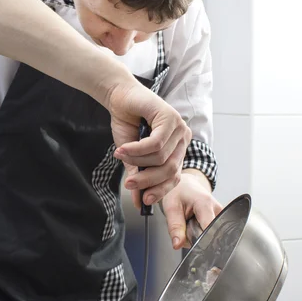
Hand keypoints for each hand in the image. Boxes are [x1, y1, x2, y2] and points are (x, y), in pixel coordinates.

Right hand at [107, 81, 191, 205]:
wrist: (119, 97)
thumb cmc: (127, 123)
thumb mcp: (132, 156)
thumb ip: (138, 175)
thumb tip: (140, 202)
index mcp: (177, 148)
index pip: (175, 176)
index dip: (160, 189)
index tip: (145, 200)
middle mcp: (182, 138)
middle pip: (170, 169)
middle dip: (147, 180)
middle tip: (129, 184)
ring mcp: (179, 127)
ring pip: (160, 157)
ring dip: (137, 160)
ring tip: (121, 154)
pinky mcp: (170, 118)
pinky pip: (155, 144)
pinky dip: (137, 150)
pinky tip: (123, 149)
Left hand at [161, 169, 222, 249]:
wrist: (186, 185)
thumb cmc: (178, 192)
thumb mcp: (171, 207)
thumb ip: (175, 227)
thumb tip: (177, 244)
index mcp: (205, 203)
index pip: (209, 230)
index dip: (199, 240)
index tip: (190, 242)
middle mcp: (217, 209)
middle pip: (209, 236)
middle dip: (194, 237)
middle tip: (186, 225)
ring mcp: (221, 215)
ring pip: (209, 237)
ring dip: (196, 235)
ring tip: (191, 223)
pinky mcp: (221, 220)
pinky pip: (209, 234)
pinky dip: (200, 233)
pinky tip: (196, 224)